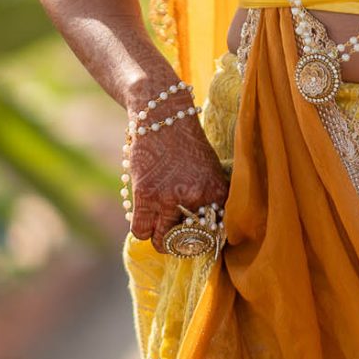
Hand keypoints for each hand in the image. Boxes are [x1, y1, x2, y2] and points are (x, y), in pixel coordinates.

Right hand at [124, 81, 229, 251]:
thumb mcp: (211, 170)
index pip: (215, 233)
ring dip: (160, 239)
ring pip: (162, 241)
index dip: (205, 238)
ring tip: (160, 229)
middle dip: (183, 243)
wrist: (163, 115)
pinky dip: (143, 229)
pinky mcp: (145, 195)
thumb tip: (210, 230)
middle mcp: (197, 198)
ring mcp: (169, 198)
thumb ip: (211, 199)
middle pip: (188, 242)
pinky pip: (141, 230)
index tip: (198, 237)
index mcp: (217, 192)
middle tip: (177, 236)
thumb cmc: (187, 143)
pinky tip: (146, 219)